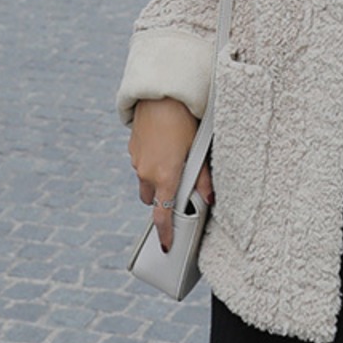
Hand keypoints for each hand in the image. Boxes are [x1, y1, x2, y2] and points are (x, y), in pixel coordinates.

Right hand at [129, 97, 213, 251]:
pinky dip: (150, 163)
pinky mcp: (133, 149)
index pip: (162, 215)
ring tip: (172, 162)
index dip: (164, 233)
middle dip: (162, 198)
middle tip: (176, 189)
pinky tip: (163, 147)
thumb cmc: (183, 122)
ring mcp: (137, 161)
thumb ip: (202, 177)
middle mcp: (147, 173)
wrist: (160, 97)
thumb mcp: (197, 150)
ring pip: (145, 181)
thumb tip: (209, 199)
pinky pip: (141, 164)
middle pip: (152, 199)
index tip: (166, 245)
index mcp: (165, 177)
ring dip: (156, 179)